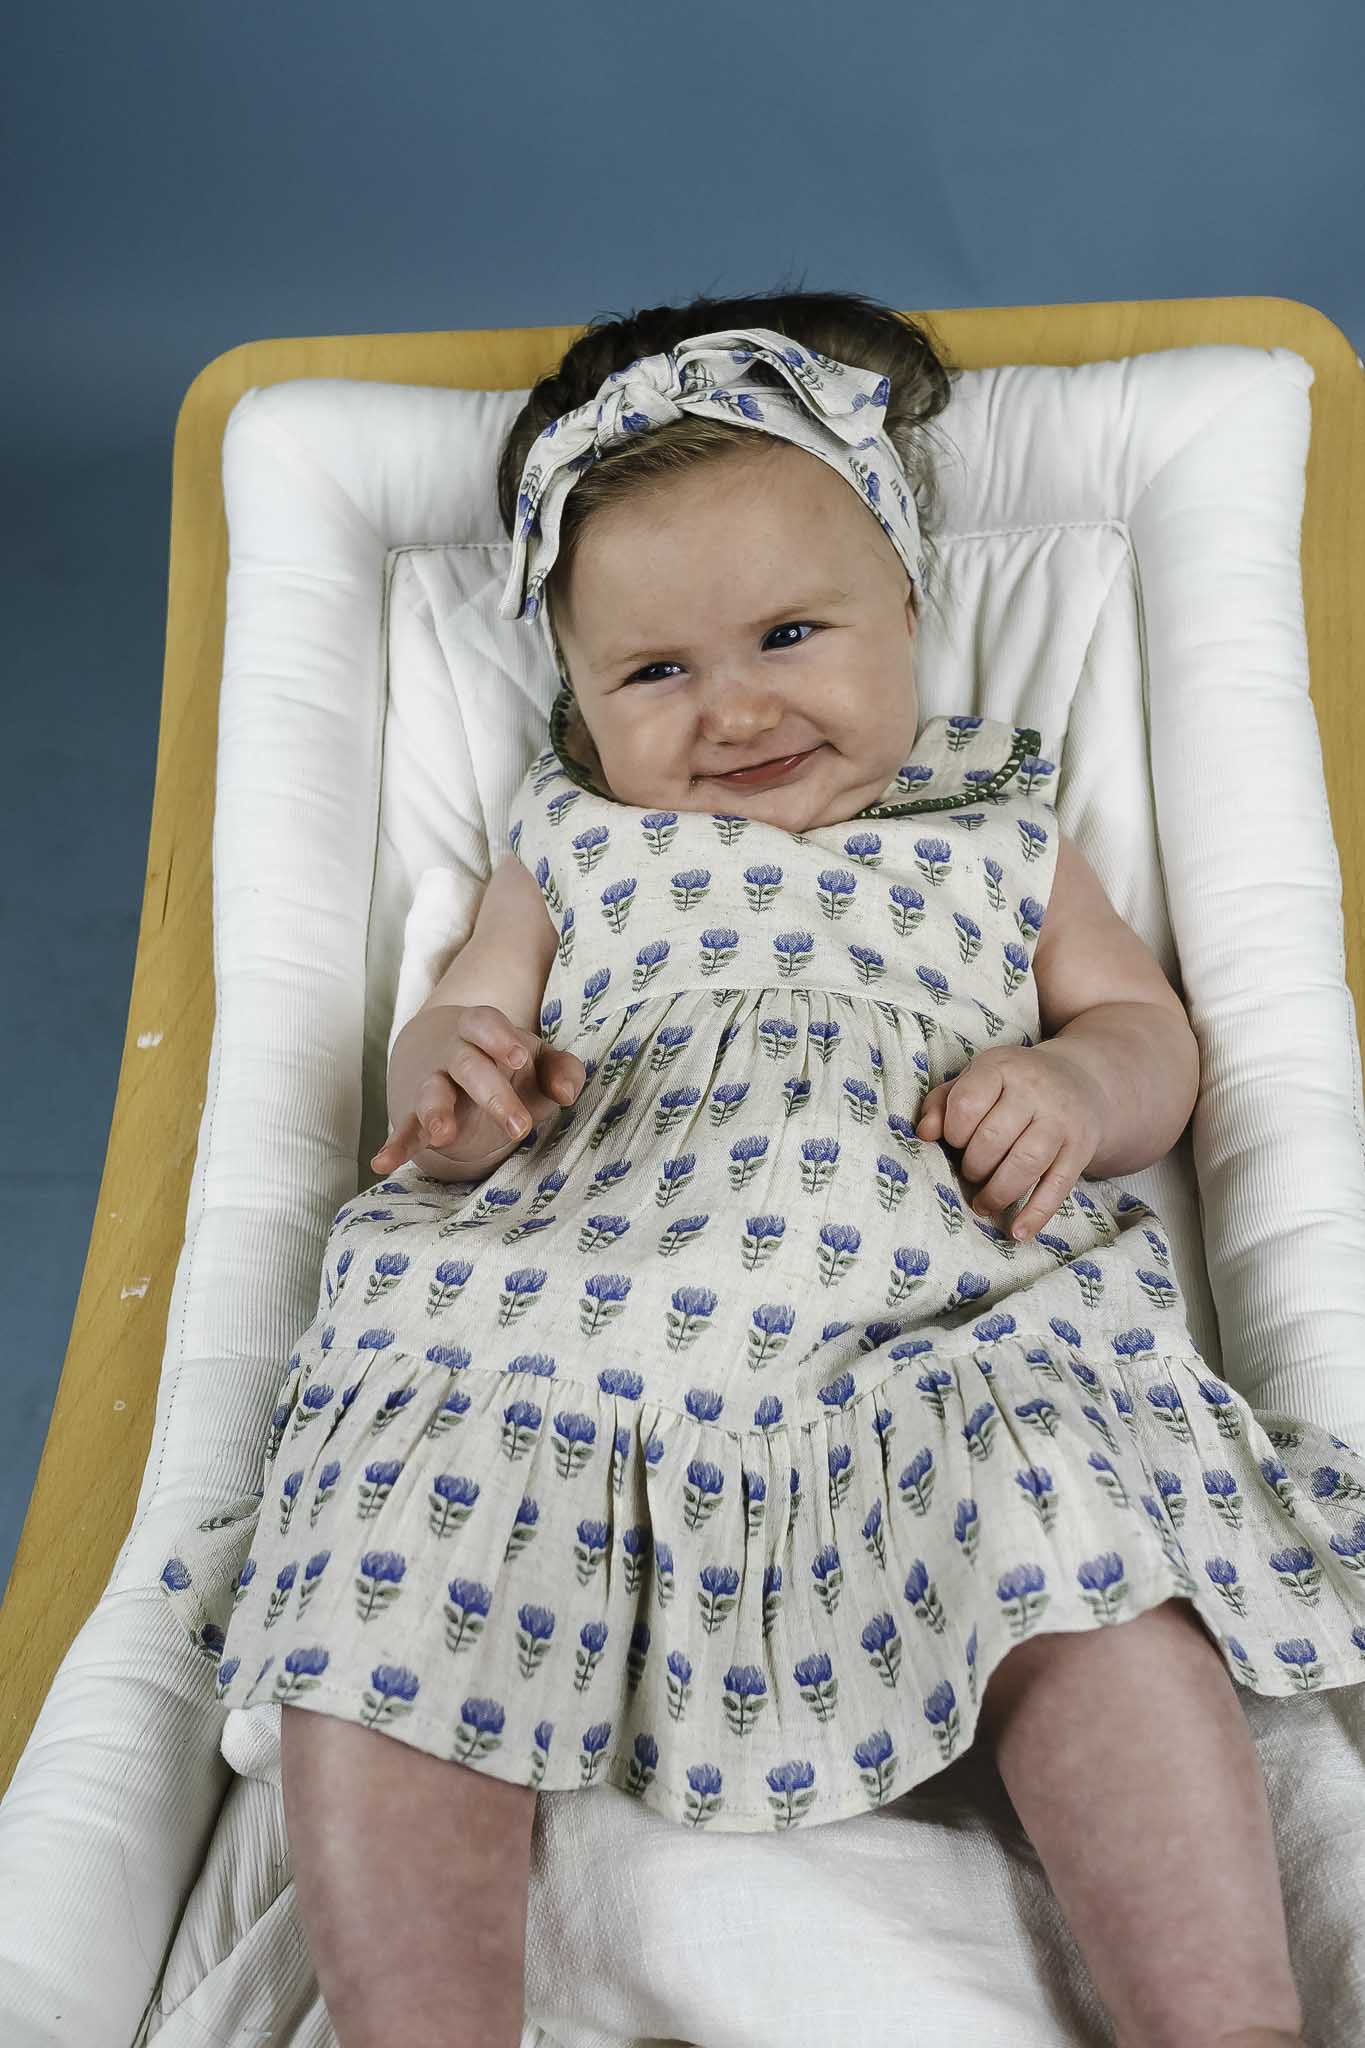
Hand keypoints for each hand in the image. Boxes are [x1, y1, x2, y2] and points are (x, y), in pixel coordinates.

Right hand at [370, 1004, 586, 1176]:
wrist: (444, 1053)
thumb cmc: (504, 1059)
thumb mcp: (537, 1059)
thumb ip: (561, 1069)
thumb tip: (567, 1094)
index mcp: (481, 1030)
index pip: (486, 1023)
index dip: (500, 1038)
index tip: (518, 1060)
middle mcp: (452, 1053)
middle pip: (468, 1066)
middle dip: (493, 1094)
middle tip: (520, 1128)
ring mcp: (432, 1084)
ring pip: (431, 1093)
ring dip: (436, 1112)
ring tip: (441, 1134)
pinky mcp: (418, 1117)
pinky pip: (405, 1130)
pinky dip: (394, 1147)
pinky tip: (381, 1163)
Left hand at [913, 1044, 1108, 1239]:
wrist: (1082, 1082)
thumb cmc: (1011, 1087)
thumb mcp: (977, 1081)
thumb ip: (943, 1103)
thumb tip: (924, 1134)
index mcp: (1002, 1068)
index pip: (968, 1103)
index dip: (953, 1131)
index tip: (954, 1142)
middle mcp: (1035, 1091)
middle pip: (994, 1138)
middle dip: (974, 1166)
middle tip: (970, 1174)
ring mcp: (1062, 1120)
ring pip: (1026, 1164)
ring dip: (998, 1193)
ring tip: (983, 1205)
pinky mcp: (1081, 1148)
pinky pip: (1059, 1186)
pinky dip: (1037, 1214)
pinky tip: (1018, 1233)